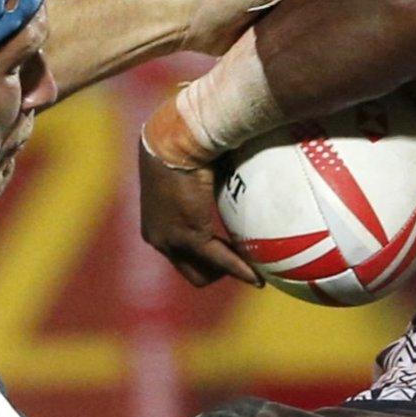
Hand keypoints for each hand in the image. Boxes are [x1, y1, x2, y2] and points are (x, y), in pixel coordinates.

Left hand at [138, 135, 261, 286]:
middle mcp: (159, 237)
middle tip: (239, 262)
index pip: (181, 253)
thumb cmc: (183, 145)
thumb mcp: (195, 172)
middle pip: (190, 271)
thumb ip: (208, 184)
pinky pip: (220, 260)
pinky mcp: (189, 236)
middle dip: (215, 271)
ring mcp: (171, 240)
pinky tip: (257, 275)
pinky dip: (239, 268)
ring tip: (252, 270)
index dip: (204, 257)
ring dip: (226, 273)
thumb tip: (232, 175)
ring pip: (201, 274)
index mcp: (157, 222)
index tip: (226, 250)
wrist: (174, 140)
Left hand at [181, 0, 341, 54]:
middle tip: (362, 30)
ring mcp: (272, 21)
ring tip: (348, 50)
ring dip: (319, 38)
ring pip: (303, 29)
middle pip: (314, 5)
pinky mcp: (262, 44)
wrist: (196, 21)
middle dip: (334, 15)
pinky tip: (319, 65)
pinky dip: (301, 54)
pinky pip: (288, 49)